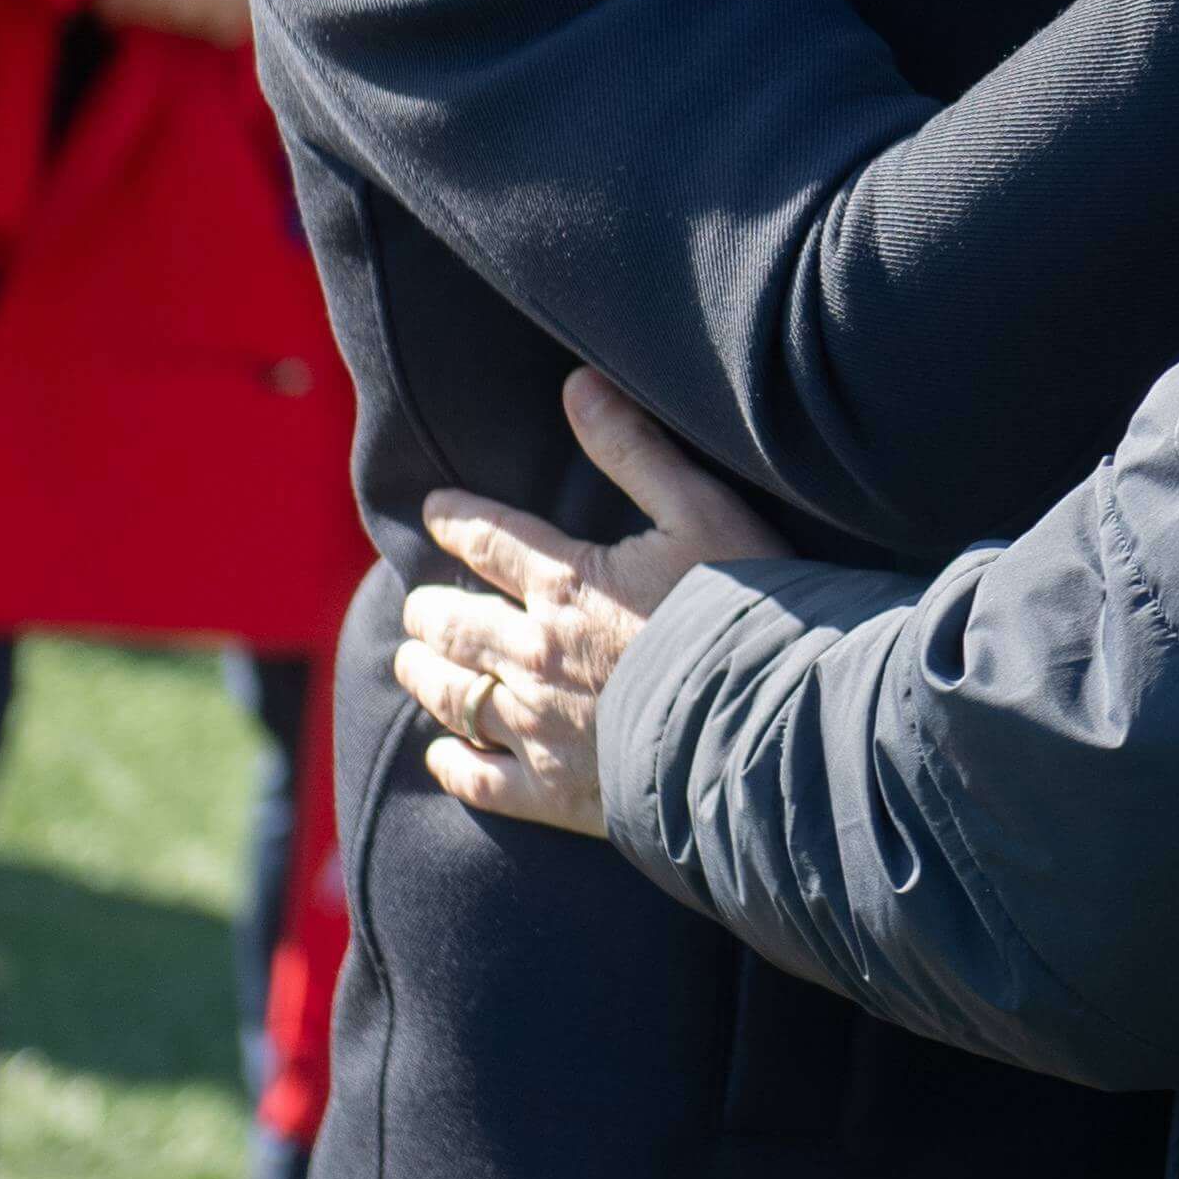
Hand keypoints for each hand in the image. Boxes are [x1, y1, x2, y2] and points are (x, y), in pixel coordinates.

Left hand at [398, 370, 789, 831]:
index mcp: (566, 581)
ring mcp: (537, 728)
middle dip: (428, 608)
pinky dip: (454, 765)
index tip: (435, 510)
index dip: (455, 518)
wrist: (764, 727)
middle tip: (421, 606)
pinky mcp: (554, 792)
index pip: (487, 538)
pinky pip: (480, 782)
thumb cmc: (744, 611)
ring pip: (451, 695)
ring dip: (425, 673)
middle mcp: (533, 653)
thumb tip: (579, 386)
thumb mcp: (702, 511)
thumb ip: (635, 450)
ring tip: (414, 662)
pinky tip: (445, 755)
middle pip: (451, 622)